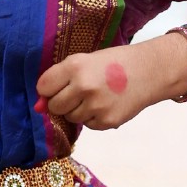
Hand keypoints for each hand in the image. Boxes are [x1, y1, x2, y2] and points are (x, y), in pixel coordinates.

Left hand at [35, 37, 186, 130]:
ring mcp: (95, 107)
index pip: (43, 87)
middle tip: (79, 92)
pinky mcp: (106, 122)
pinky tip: (106, 104)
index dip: (49, 88)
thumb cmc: (113, 63)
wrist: (149, 72)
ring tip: (96, 97)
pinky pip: (87, 125)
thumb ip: (60, 79)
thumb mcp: (86, 61)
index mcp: (75, 67)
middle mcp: (84, 87)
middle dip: (62, 101)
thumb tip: (38, 108)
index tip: (60, 85)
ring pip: (70, 118)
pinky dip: (93, 117)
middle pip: (54, 106)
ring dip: (78, 110)